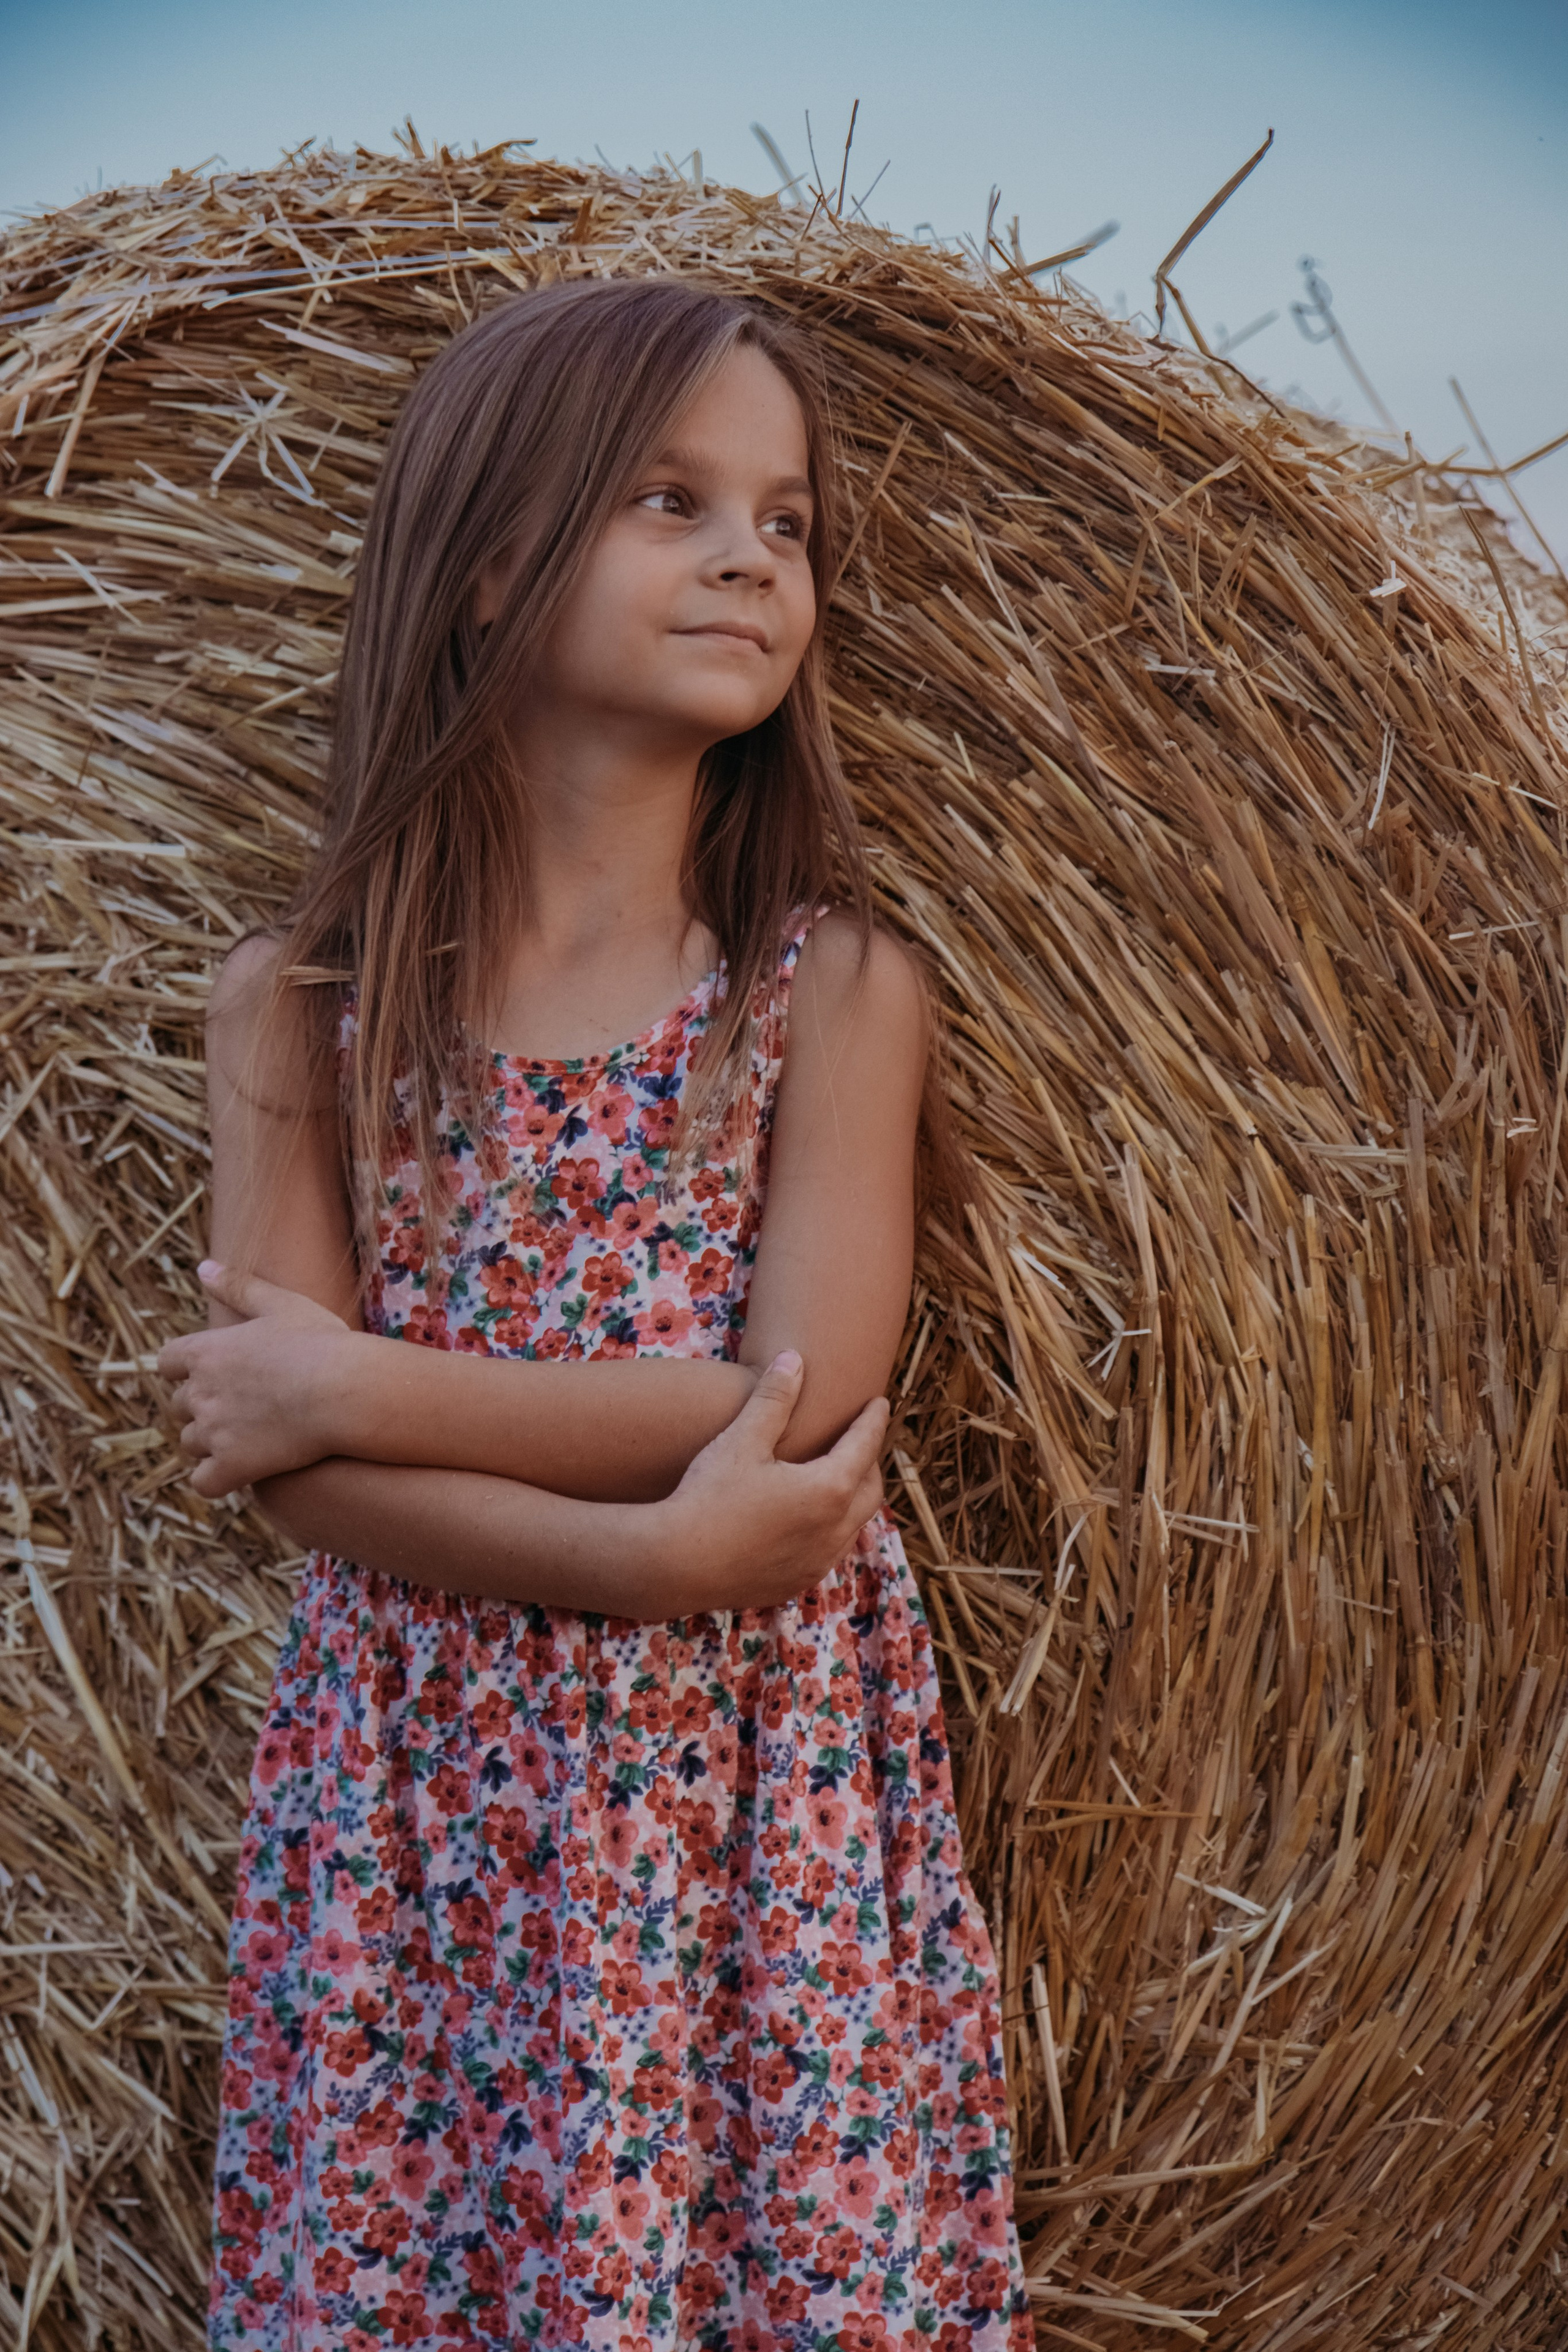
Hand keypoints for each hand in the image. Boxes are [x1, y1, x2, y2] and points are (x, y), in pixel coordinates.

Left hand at [158, 1262, 355, 1497]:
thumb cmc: (320, 1343)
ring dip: (211, 1443)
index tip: (212, 1373)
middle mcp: (200, 1392)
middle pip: (179, 1405)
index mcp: (206, 1351)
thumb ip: (238, 1286)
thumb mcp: (282, 1303)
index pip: (168, 1361)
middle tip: (242, 1406)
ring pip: (191, 1443)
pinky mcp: (231, 1466)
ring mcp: (213, 1432)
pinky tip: (242, 1471)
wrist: (344, 1391)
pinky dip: (217, 1479)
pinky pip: (204, 1482)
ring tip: (248, 1438)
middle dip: (202, 1407)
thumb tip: (203, 1267)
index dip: (185, 1369)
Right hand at [650, 1351, 887, 1616]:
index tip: (879, 1404)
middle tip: (860, 1440)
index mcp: (830, 1489)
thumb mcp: (742, 1439)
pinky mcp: (797, 1584)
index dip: (873, 1420)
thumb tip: (793, 1358)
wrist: (674, 1564)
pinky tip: (808, 1522)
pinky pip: (829, 1553)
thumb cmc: (708, 1496)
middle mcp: (834, 1531)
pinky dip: (830, 1531)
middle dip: (869, 1462)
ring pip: (853, 1526)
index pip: (865, 1445)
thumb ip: (773, 1398)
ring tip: (837, 1479)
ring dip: (852, 1500)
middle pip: (870, 1490)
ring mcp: (817, 1563)